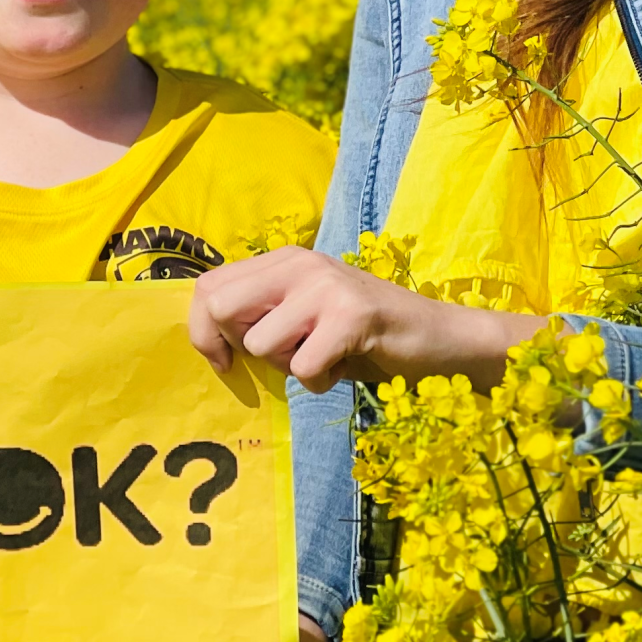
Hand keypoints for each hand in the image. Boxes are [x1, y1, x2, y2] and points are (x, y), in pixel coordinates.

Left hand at [188, 247, 537, 393]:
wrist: (438, 338)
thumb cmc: (363, 335)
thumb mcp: (303, 315)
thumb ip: (261, 315)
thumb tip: (209, 340)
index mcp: (282, 259)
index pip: (208, 286)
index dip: (203, 330)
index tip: (224, 360)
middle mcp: (299, 263)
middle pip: (220, 307)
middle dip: (242, 348)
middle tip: (284, 356)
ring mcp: (326, 286)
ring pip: (262, 344)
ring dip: (290, 367)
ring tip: (324, 356)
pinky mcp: (351, 315)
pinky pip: (304, 368)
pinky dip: (320, 382)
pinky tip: (345, 365)